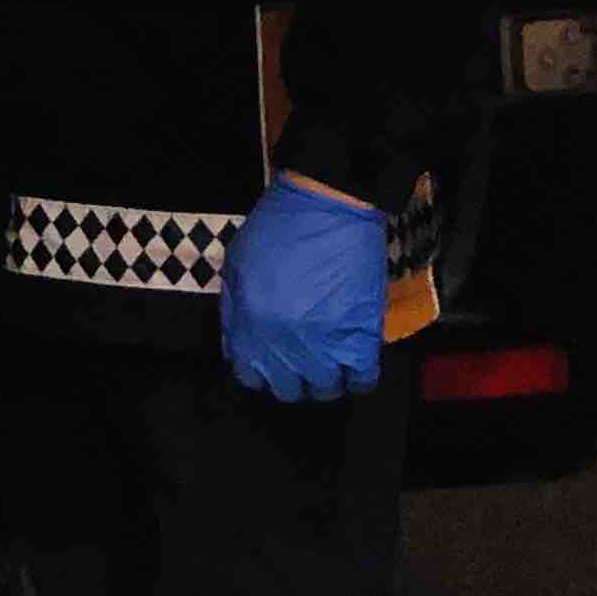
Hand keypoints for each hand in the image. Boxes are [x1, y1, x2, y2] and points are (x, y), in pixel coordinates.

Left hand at [220, 175, 389, 402]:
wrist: (328, 205)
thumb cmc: (278, 229)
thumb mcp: (236, 267)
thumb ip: (235, 313)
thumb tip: (239, 346)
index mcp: (249, 327)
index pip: (250, 377)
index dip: (261, 371)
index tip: (272, 362)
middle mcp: (283, 345)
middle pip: (288, 389)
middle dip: (294, 377)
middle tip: (303, 358)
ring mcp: (323, 346)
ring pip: (324, 389)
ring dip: (327, 378)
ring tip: (331, 358)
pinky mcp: (360, 339)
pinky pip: (361, 381)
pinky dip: (359, 377)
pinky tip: (355, 361)